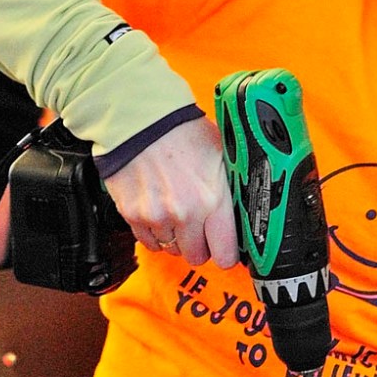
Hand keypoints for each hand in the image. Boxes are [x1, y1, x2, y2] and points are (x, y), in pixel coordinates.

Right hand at [103, 117, 238, 268]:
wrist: (141, 119)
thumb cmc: (183, 131)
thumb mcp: (222, 156)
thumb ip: (229, 190)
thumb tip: (243, 210)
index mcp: (213, 200)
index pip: (225, 254)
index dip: (226, 253)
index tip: (224, 246)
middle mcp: (185, 214)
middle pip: (196, 256)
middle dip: (200, 245)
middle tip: (200, 226)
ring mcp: (157, 217)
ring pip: (171, 249)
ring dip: (176, 236)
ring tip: (176, 210)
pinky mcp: (133, 215)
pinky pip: (148, 241)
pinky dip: (154, 232)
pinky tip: (159, 210)